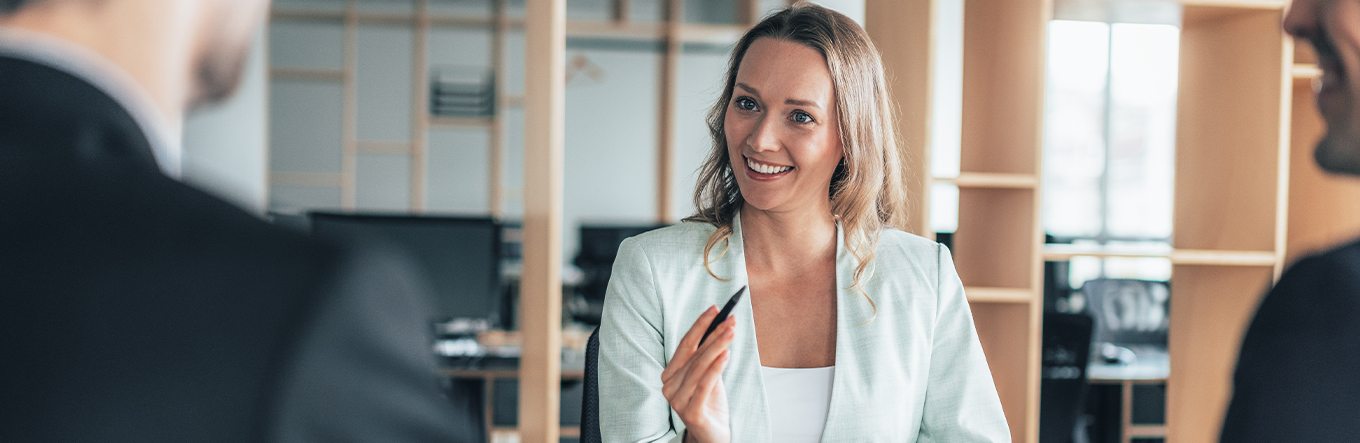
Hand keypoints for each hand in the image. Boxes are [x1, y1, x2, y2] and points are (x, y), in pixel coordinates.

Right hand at [661, 305, 734, 442]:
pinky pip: (704, 385)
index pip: (685, 345)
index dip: (700, 325)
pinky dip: (716, 368)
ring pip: (699, 367)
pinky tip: (727, 355)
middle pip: (693, 354)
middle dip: (713, 334)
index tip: (715, 308)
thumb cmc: (710, 403)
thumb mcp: (710, 376)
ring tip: (732, 332)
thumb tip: (721, 326)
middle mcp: (669, 387)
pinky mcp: (690, 413)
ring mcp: (677, 401)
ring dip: (717, 347)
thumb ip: (710, 356)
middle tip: (731, 319)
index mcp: (670, 375)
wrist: (712, 436)